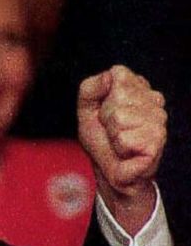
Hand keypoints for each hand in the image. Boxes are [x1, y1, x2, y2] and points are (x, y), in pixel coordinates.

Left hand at [78, 64, 165, 234]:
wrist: (110, 171)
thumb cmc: (101, 139)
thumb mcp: (86, 109)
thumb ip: (91, 88)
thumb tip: (109, 75)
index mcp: (138, 88)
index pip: (118, 74)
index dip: (102, 95)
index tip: (103, 112)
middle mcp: (154, 100)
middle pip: (118, 96)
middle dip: (105, 116)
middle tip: (111, 130)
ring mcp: (159, 120)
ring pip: (120, 117)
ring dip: (112, 133)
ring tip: (119, 141)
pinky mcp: (156, 141)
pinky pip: (125, 137)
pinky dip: (118, 147)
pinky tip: (126, 151)